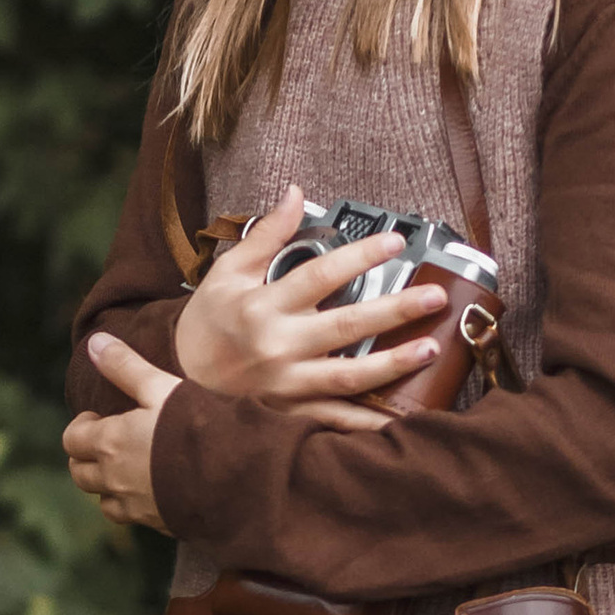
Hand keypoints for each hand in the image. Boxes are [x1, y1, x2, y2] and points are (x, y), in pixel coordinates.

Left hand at [64, 332, 178, 527]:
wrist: (235, 477)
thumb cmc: (197, 427)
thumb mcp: (161, 387)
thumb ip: (125, 366)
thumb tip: (94, 342)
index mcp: (110, 443)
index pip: (71, 441)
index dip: (79, 427)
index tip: (97, 418)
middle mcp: (115, 479)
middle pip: (80, 475)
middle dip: (87, 458)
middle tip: (109, 442)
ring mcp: (136, 506)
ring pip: (104, 501)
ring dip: (108, 486)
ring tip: (129, 468)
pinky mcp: (158, 523)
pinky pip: (133, 517)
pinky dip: (134, 504)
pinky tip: (155, 489)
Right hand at [172, 183, 425, 427]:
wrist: (180, 379)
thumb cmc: (208, 322)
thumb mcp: (227, 272)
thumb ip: (266, 234)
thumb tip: (295, 192)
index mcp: (263, 305)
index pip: (320, 275)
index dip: (360, 257)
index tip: (395, 242)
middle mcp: (278, 345)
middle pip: (345, 325)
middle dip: (395, 311)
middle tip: (435, 297)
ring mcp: (286, 384)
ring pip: (348, 376)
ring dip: (393, 365)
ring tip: (430, 349)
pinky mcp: (290, 413)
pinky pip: (335, 419)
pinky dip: (367, 423)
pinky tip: (400, 418)